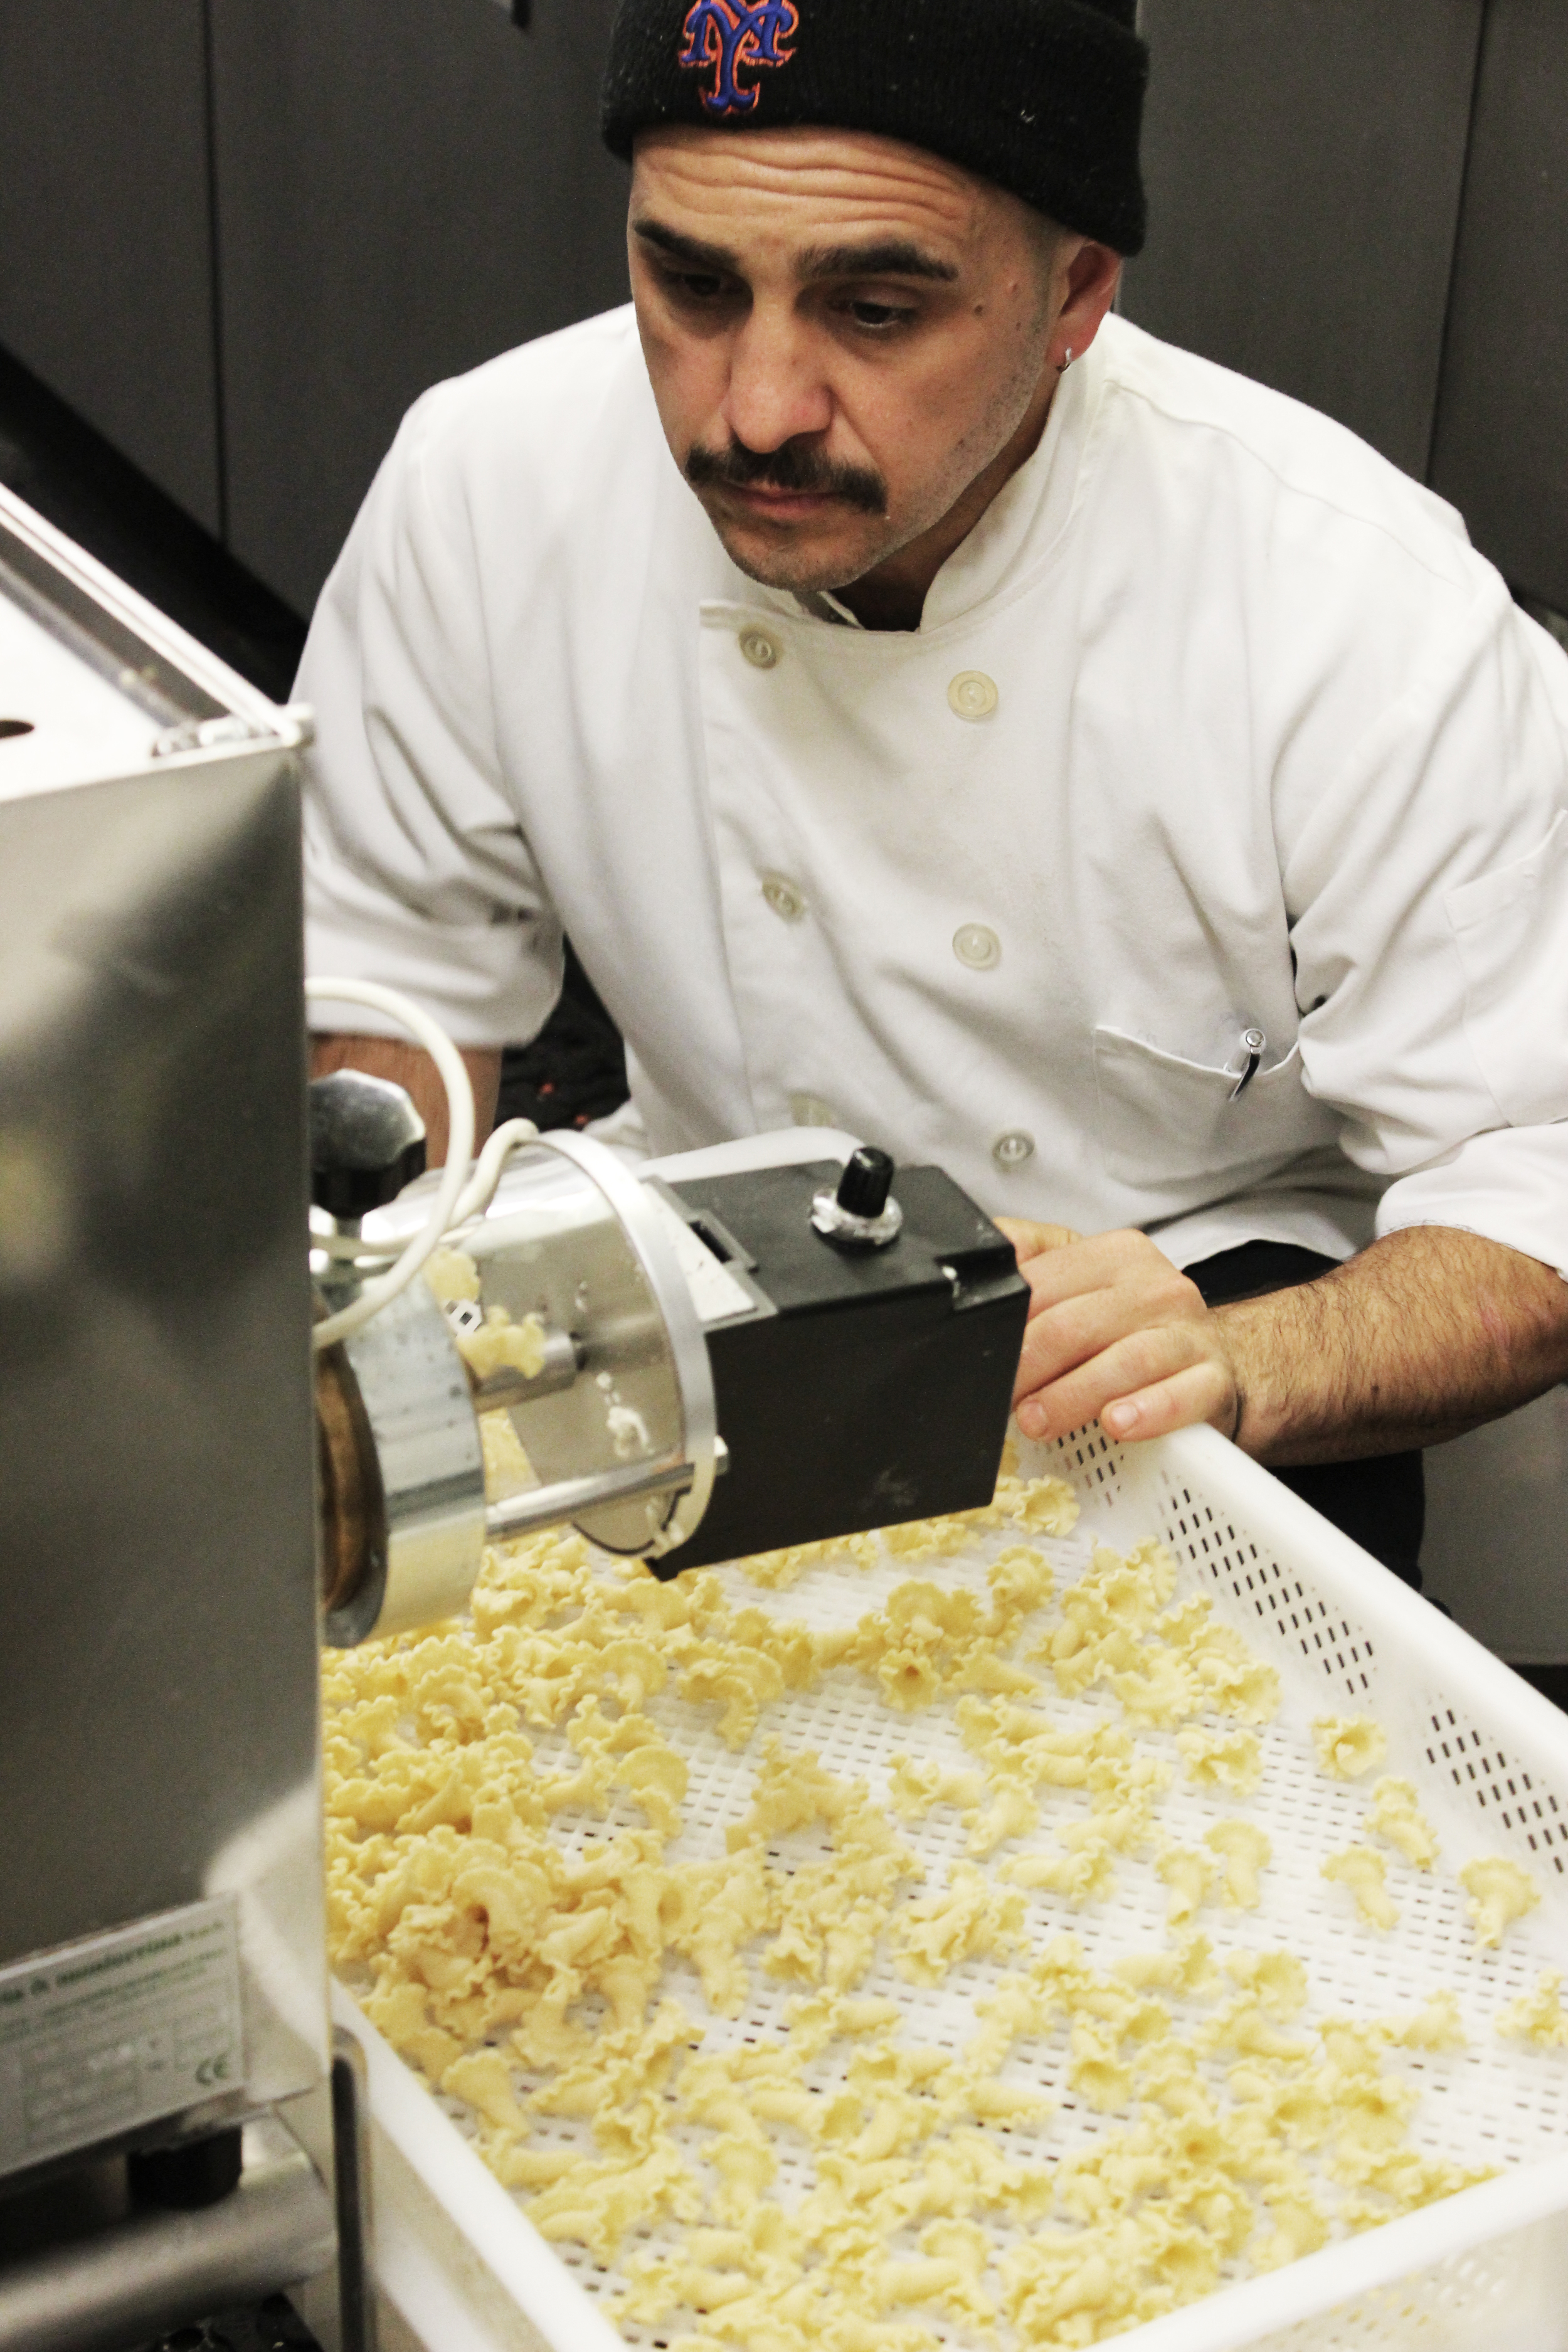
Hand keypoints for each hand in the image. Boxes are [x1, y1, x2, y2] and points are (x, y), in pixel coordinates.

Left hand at [995, 1221, 1241, 1446]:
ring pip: (1124, 1361)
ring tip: (1037, 1421)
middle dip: (1027, 1367)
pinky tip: (1117, 1423)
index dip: (1005, 1326)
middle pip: (1074, 1326)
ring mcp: (1190, 1333)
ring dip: (1071, 1396)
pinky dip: (1146, 1411)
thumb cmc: (1133, 1326)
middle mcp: (1157, 1287)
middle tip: (1002, 1399)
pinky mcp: (1213, 1380)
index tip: (982, 1356)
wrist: (1212, 1359)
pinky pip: (1181, 1396)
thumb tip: (985, 1255)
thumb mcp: (1085, 1284)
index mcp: (1118, 1254)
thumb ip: (1034, 1263)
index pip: (1045, 1284)